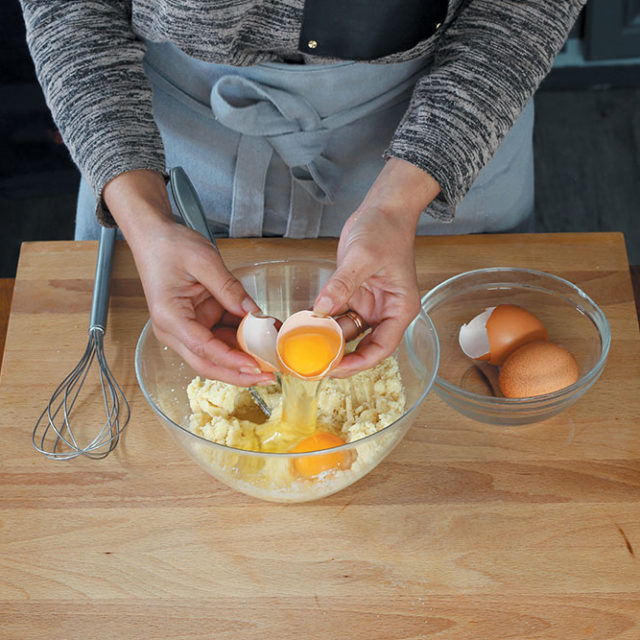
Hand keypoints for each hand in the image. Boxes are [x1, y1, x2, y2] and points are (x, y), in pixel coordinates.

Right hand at [103, 170, 275, 385]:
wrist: (154, 235)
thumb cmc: (168, 246)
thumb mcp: (204, 261)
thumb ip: (230, 288)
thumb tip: (253, 313)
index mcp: (170, 317)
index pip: (203, 349)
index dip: (231, 361)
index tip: (255, 367)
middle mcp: (174, 329)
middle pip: (208, 363)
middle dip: (239, 373)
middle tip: (268, 377)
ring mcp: (186, 327)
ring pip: (218, 354)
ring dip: (244, 356)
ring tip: (272, 355)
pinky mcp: (198, 321)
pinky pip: (222, 336)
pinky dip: (242, 338)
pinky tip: (263, 336)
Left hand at [314, 158, 440, 375]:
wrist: (382, 209)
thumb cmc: (385, 230)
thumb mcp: (363, 257)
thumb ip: (342, 284)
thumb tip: (321, 309)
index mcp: (399, 309)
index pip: (382, 348)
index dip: (360, 363)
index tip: (336, 369)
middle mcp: (385, 311)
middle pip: (363, 346)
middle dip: (340, 357)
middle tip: (314, 364)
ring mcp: (368, 305)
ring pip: (346, 333)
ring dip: (326, 340)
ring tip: (302, 348)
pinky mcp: (353, 295)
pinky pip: (336, 315)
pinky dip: (320, 322)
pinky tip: (302, 326)